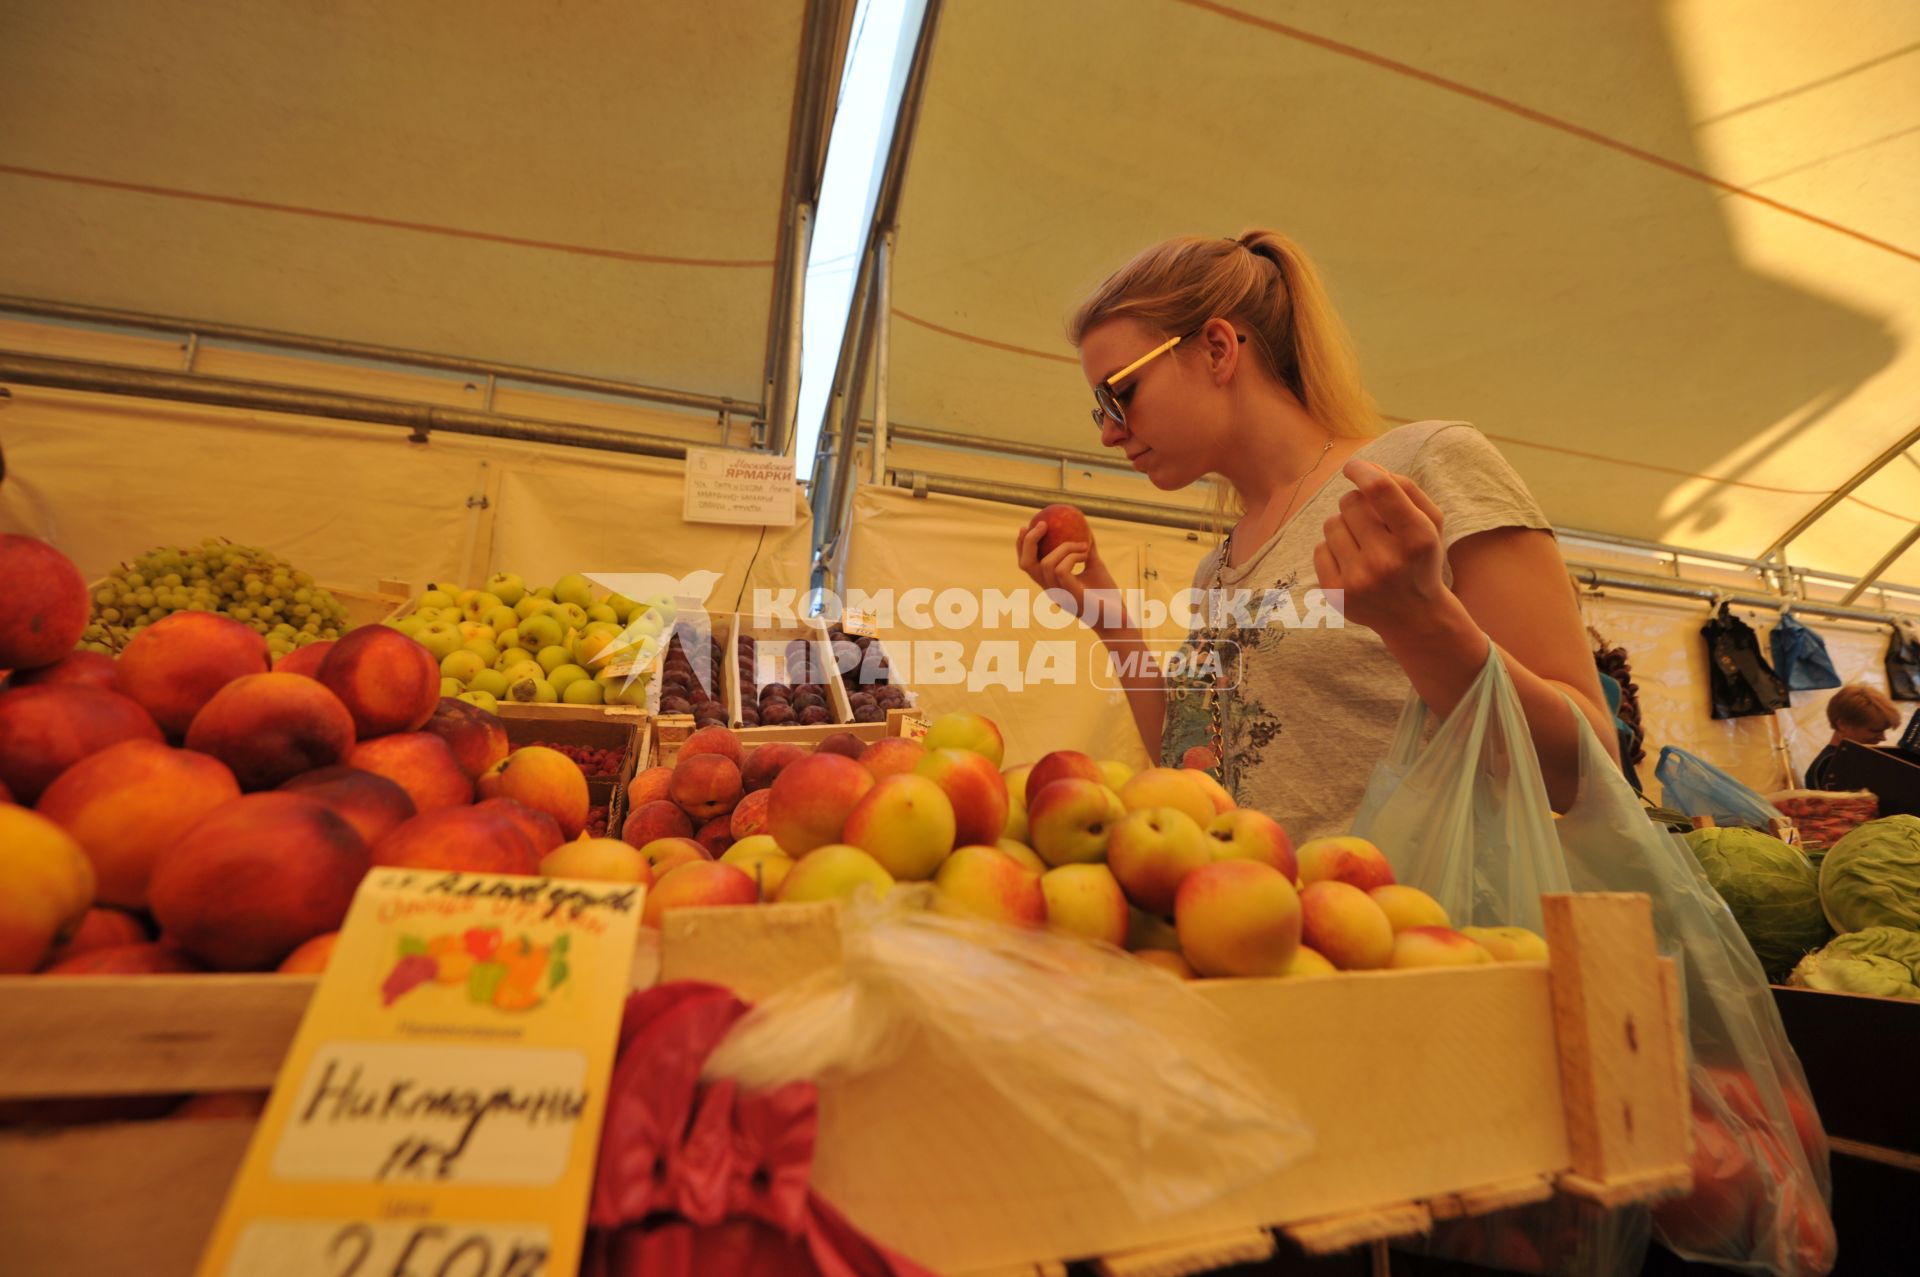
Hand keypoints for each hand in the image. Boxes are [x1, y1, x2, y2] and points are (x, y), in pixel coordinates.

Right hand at [1015, 517, 1122, 628]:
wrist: (1117, 617)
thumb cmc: (1106, 594)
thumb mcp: (1095, 566)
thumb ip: (1086, 549)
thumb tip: (1084, 527)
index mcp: (1051, 584)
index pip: (1028, 565)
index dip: (1022, 546)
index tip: (1026, 527)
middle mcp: (1050, 590)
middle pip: (1026, 564)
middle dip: (1029, 541)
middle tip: (1042, 524)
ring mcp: (1059, 594)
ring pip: (1047, 564)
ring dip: (1065, 547)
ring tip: (1083, 545)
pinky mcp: (1070, 596)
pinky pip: (1062, 569)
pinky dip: (1073, 556)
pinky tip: (1086, 553)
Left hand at [1312, 459, 1448, 637]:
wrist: (1415, 617)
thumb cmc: (1420, 558)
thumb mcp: (1430, 522)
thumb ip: (1405, 488)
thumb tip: (1366, 466)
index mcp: (1417, 539)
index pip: (1380, 490)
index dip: (1362, 470)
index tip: (1354, 467)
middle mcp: (1386, 561)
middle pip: (1350, 502)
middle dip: (1357, 503)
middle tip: (1372, 522)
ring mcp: (1358, 580)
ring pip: (1331, 523)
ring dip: (1345, 526)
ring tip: (1364, 544)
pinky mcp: (1336, 594)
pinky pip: (1320, 548)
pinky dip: (1334, 550)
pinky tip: (1353, 564)